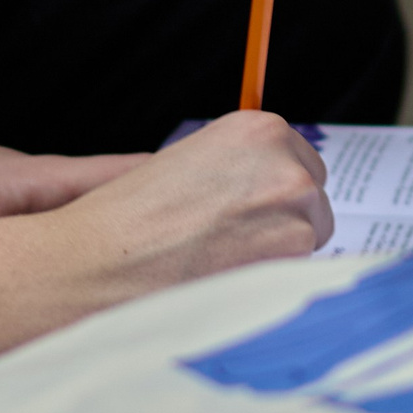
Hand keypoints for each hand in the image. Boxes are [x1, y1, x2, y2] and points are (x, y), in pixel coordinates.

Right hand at [50, 109, 331, 294]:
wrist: (100, 263)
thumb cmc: (131, 218)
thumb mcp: (189, 163)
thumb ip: (240, 167)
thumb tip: (269, 187)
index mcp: (260, 130)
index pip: (300, 161)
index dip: (271, 190)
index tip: (244, 207)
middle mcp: (286, 165)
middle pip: (312, 200)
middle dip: (281, 222)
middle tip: (228, 240)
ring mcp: (296, 212)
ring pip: (308, 239)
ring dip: (276, 254)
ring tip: (218, 261)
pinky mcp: (293, 260)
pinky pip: (297, 273)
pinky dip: (268, 282)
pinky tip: (226, 281)